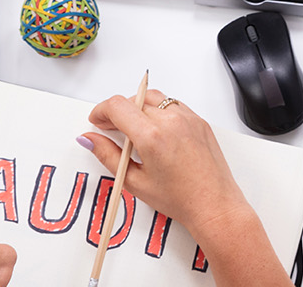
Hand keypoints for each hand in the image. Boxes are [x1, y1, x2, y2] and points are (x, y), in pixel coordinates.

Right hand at [81, 89, 258, 249]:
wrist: (213, 203)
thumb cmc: (179, 198)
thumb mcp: (135, 181)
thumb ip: (108, 155)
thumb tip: (89, 139)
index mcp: (152, 136)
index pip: (117, 106)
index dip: (101, 111)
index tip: (97, 121)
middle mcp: (171, 120)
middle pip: (134, 100)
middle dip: (118, 112)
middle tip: (111, 130)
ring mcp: (188, 118)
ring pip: (154, 98)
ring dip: (138, 108)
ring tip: (133, 131)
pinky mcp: (199, 120)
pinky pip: (173, 104)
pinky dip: (159, 111)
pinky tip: (155, 131)